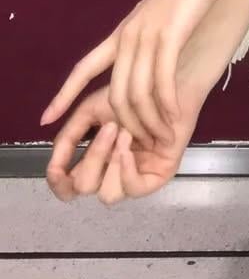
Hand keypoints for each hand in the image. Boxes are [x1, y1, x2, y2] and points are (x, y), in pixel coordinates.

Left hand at [39, 0, 227, 146]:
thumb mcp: (159, 14)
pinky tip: (175, 117)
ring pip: (137, 92)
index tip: (45, 119)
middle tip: (145, 144)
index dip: (63, 94)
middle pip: (115, 93)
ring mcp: (147, 35)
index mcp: (122, 32)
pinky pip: (161, 81)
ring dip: (150, 121)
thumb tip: (148, 56)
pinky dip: (167, 105)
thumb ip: (148, 37)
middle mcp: (128, 36)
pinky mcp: (170, 35)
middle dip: (127, 124)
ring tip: (164, 136)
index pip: (84, 67)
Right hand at [44, 70, 205, 204]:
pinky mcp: (157, 176)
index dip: (59, 184)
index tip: (57, 169)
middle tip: (111, 127)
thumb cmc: (132, 93)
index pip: (69, 188)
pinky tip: (129, 147)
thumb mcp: (90, 110)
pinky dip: (125, 169)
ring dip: (109, 162)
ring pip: (107, 195)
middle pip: (85, 188)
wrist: (167, 83)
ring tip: (124, 133)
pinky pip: (134, 189)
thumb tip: (49, 154)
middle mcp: (112, 173)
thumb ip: (68, 134)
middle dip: (93, 157)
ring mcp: (135, 177)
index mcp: (95, 160)